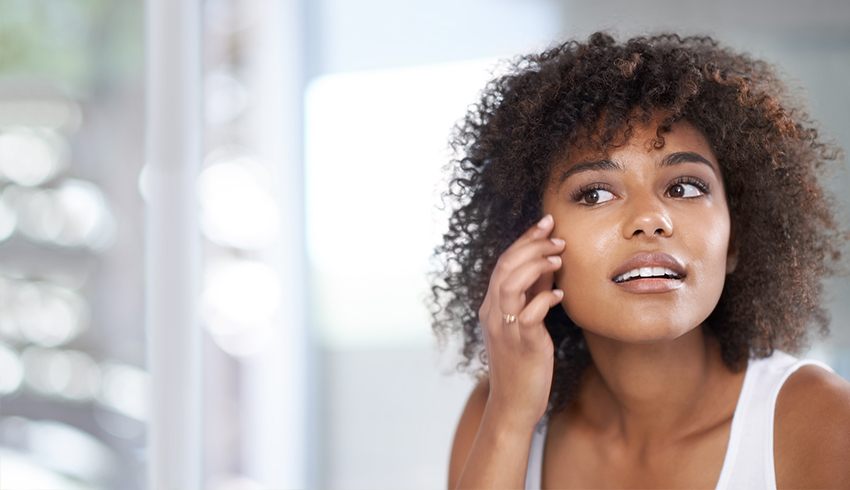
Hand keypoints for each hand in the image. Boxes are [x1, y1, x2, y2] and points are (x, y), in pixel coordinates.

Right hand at [478, 214, 564, 430]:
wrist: (513, 403)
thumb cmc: (521, 362)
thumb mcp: (523, 323)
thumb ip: (530, 293)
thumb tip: (546, 264)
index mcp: (491, 306)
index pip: (503, 262)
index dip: (524, 239)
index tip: (545, 222)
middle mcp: (493, 313)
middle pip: (505, 266)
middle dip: (531, 245)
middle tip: (556, 234)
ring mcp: (506, 328)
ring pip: (511, 284)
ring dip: (535, 265)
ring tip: (558, 257)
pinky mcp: (522, 344)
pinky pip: (530, 314)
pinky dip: (544, 299)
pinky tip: (559, 294)